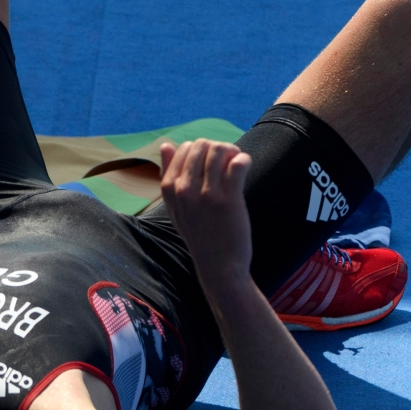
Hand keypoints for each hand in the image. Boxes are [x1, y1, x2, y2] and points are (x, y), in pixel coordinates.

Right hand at [157, 139, 253, 289]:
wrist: (218, 265)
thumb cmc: (198, 234)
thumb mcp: (175, 207)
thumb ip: (168, 175)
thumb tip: (165, 144)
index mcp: (169, 189)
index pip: (183, 149)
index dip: (201, 149)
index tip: (212, 161)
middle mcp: (184, 189)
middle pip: (202, 146)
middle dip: (217, 148)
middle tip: (228, 160)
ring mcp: (206, 195)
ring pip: (219, 151)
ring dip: (232, 151)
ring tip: (237, 163)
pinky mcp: (229, 200)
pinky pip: (237, 164)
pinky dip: (244, 160)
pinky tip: (245, 167)